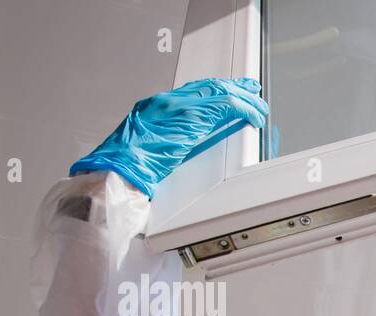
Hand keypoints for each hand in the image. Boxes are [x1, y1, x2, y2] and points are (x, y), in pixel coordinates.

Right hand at [70, 78, 268, 198]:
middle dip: (233, 88)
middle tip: (251, 91)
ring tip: (259, 107)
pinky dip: (243, 110)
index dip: (215, 91)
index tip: (230, 92)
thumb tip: (181, 145)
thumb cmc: (126, 166)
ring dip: (244, 100)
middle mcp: (166, 100)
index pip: (192, 92)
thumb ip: (167, 139)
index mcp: (154, 106)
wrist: (117, 169)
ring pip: (220, 93)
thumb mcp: (148, 146)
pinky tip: (254, 116)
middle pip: (208, 87)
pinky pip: (225, 106)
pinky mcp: (189, 119)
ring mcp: (178, 107)